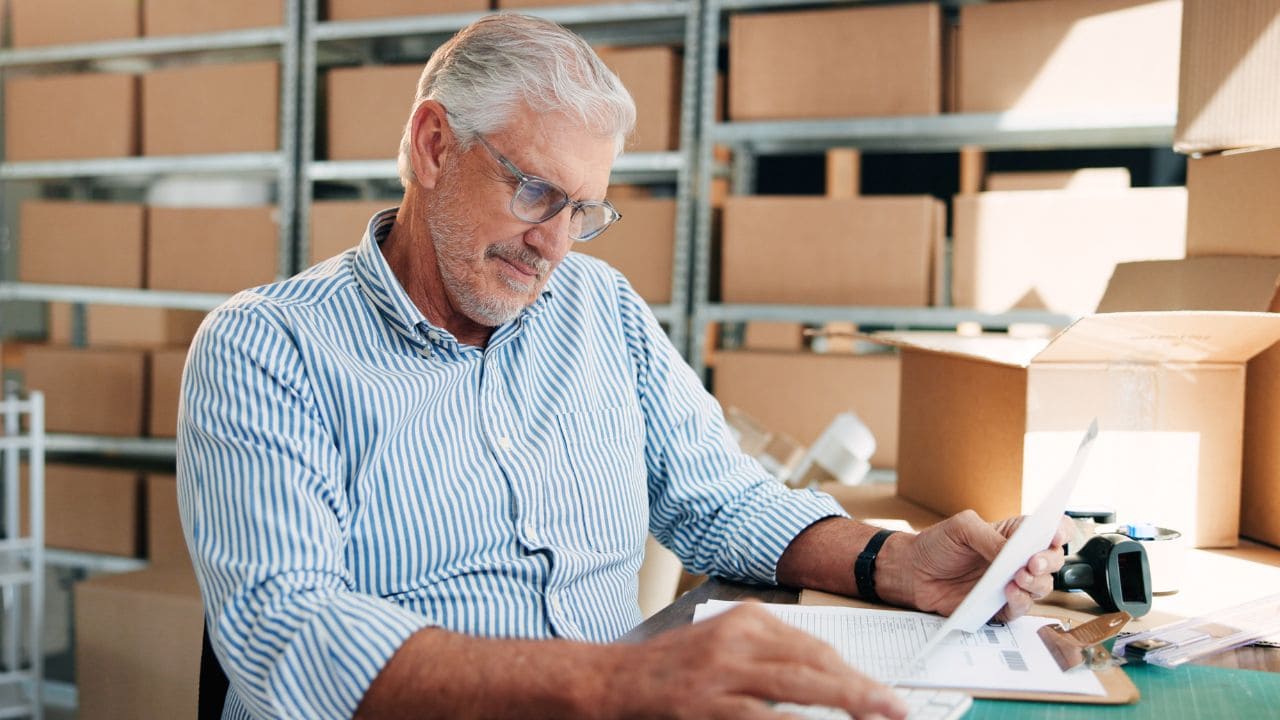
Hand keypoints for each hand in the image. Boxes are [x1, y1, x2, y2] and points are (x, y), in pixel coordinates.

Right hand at [608, 603, 906, 719]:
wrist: (608, 681)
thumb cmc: (669, 670)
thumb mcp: (721, 645)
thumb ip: (768, 656)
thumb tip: (828, 679)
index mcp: (746, 620)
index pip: (814, 646)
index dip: (854, 673)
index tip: (883, 694)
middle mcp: (737, 639)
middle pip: (813, 662)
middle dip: (860, 688)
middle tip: (896, 709)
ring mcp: (720, 672)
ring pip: (796, 686)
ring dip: (842, 702)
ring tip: (874, 718)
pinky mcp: (705, 704)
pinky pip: (760, 717)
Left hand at [896, 511, 1070, 621]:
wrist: (912, 572)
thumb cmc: (937, 544)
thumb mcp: (961, 528)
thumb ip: (990, 537)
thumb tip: (1013, 553)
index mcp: (1013, 534)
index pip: (1049, 530)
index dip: (1060, 531)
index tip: (1056, 536)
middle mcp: (1018, 559)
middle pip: (1052, 561)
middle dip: (1048, 561)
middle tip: (1031, 563)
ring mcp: (1011, 583)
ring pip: (1042, 587)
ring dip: (1035, 583)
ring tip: (1017, 578)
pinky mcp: (1000, 606)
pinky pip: (1020, 608)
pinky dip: (1020, 601)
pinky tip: (1008, 593)